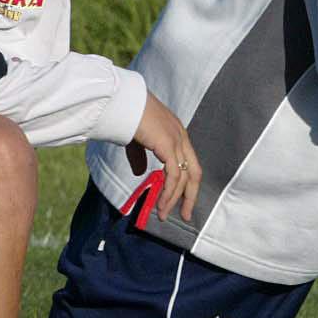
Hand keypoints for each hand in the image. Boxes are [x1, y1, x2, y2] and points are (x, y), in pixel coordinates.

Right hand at [128, 93, 200, 221]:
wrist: (122, 101)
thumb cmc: (126, 115)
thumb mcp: (136, 140)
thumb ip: (139, 156)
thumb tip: (139, 173)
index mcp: (176, 133)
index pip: (188, 162)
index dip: (186, 182)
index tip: (179, 199)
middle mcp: (181, 137)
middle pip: (194, 173)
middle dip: (190, 196)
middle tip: (185, 215)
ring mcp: (177, 140)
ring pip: (183, 177)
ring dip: (173, 199)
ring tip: (163, 215)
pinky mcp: (169, 146)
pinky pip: (174, 175)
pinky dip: (168, 192)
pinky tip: (161, 203)